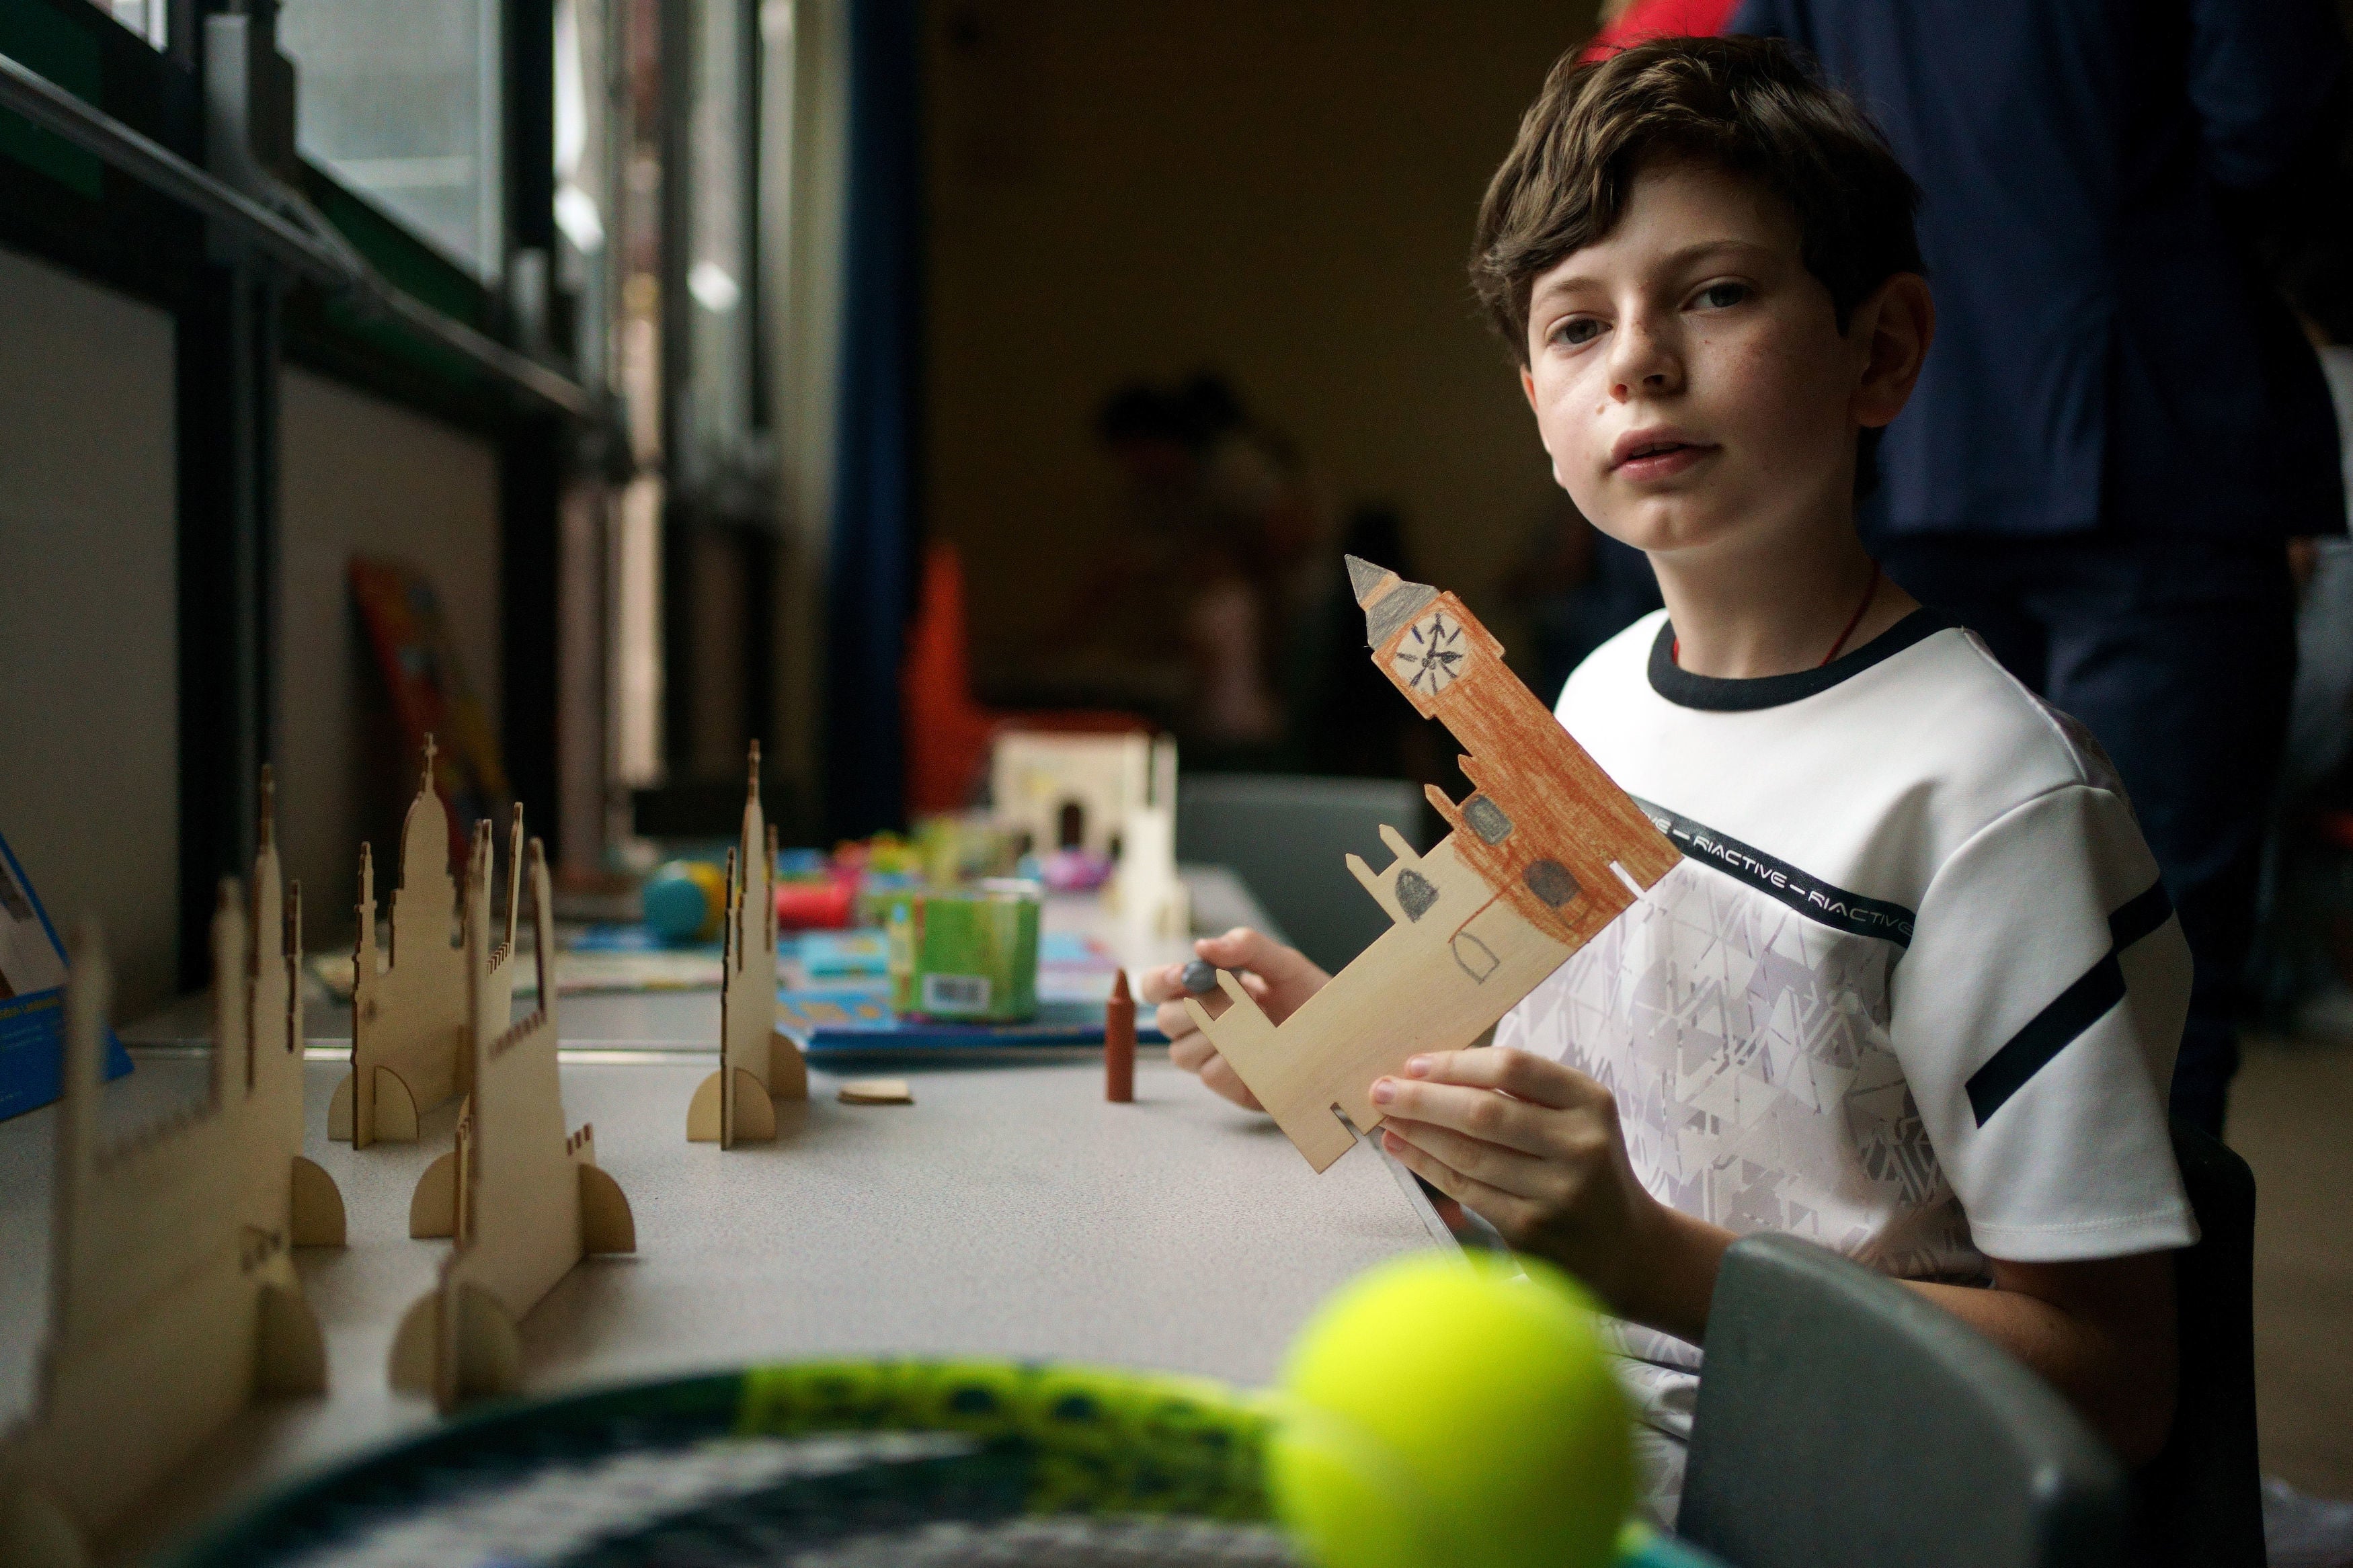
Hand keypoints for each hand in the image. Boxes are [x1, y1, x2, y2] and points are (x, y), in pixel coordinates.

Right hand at [1136, 927, 1328, 1110]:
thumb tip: (1203, 946)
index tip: (1186, 972)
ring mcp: (1215, 1060)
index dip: (1161, 980)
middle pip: (1165, 1021)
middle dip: (1198, 1006)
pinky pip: (1212, 1075)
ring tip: (1261, 1020)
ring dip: (1220, 1032)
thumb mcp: (1283, 963)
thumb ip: (1245, 947)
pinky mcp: (1234, 1089)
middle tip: (1241, 995)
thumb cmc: (1311, 997)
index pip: (1156, 987)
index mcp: (1204, 993)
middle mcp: (1201, 1029)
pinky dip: (1235, 1058)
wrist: (1348, 1033)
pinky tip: (1263, 1048)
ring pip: (1183, 1052)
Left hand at [1372, 1047, 1729, 1337]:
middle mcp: (1579, 1145)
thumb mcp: (1578, 1117)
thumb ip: (1524, 1093)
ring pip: (1469, 1154)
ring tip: (1385, 1118)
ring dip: (1418, 1133)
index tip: (1414, 1064)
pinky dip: (1428, 1167)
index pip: (1513, 1069)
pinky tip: (1404, 1150)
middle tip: (1380, 1089)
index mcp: (1590, 1102)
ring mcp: (1556, 1192)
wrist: (1629, 1248)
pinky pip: (1467, 1190)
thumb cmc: (1587, 1166)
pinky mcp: (1532, 1229)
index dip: (1456, 1063)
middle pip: (1483, 1112)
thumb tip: (1433, 1073)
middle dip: (1422, 1099)